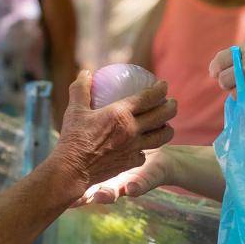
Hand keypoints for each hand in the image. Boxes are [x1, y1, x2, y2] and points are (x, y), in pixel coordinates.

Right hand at [49, 71, 175, 196]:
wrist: (72, 170)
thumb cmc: (73, 138)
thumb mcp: (74, 110)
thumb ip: (81, 89)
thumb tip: (85, 72)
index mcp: (120, 113)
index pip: (148, 97)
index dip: (160, 89)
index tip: (164, 85)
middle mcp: (132, 130)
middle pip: (162, 116)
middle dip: (171, 106)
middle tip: (172, 103)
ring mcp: (134, 148)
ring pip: (161, 137)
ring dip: (167, 129)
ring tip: (166, 125)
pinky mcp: (131, 163)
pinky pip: (144, 154)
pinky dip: (146, 149)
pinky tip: (143, 146)